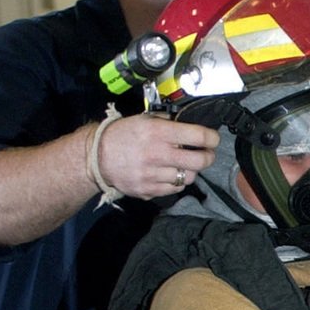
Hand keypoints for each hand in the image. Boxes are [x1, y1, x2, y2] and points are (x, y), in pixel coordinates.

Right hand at [99, 113, 218, 198]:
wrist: (96, 158)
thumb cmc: (121, 135)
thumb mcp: (143, 119)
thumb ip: (167, 122)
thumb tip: (190, 125)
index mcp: (158, 133)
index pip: (199, 136)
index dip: (212, 138)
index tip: (213, 139)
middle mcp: (158, 154)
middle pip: (201, 161)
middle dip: (208, 157)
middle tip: (206, 154)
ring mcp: (153, 175)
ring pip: (189, 177)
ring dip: (190, 170)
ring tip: (183, 164)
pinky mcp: (149, 190)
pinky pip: (175, 188)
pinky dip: (177, 182)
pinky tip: (170, 173)